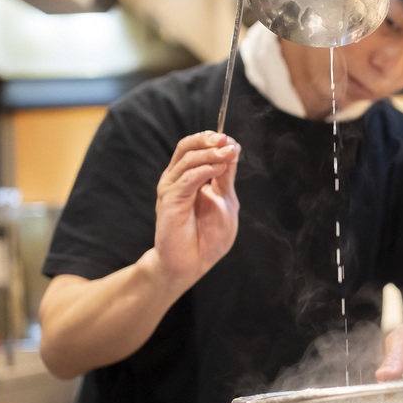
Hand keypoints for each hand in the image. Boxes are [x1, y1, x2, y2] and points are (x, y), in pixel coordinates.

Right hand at [151, 131, 240, 287]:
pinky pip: (186, 179)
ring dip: (210, 154)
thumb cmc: (208, 236)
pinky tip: (218, 169)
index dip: (213, 139)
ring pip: (187, 159)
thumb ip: (226, 177)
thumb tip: (233, 148)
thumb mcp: (225, 201)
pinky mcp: (170, 201)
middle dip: (208, 140)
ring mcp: (172, 188)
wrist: (192, 263)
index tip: (232, 142)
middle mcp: (178, 179)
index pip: (197, 147)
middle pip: (187, 147)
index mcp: (190, 177)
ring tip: (228, 154)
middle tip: (226, 141)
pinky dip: (204, 170)